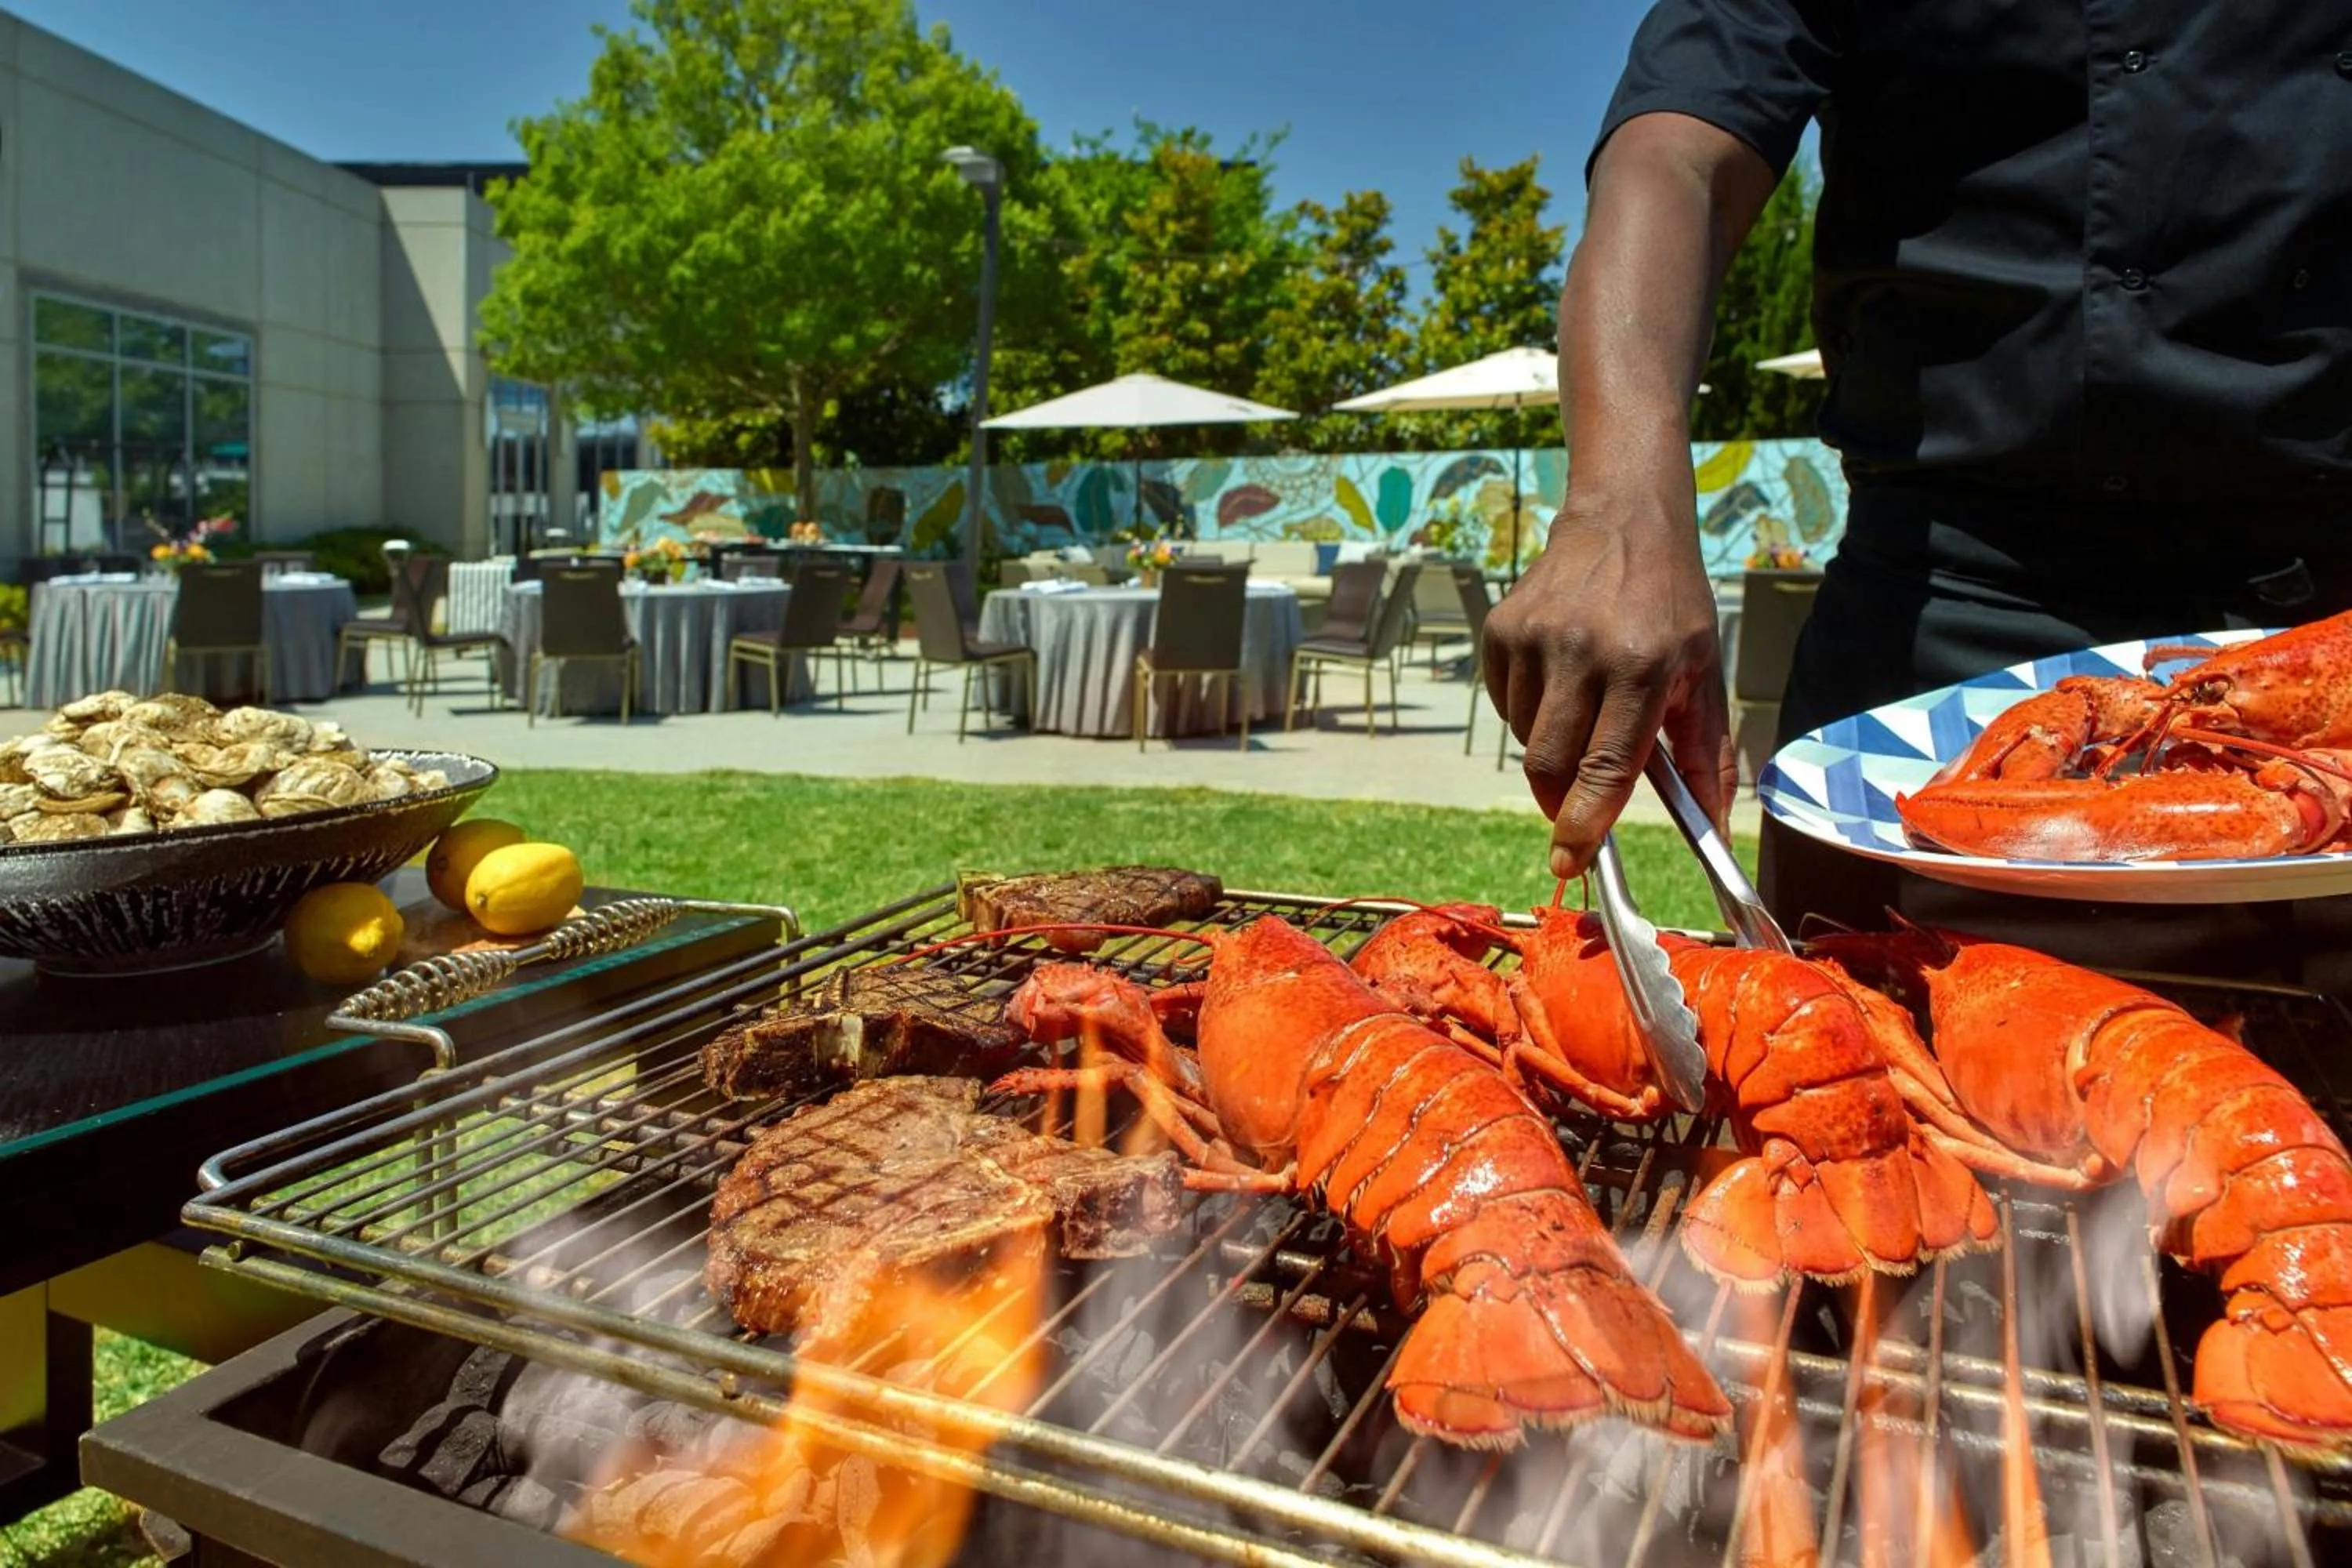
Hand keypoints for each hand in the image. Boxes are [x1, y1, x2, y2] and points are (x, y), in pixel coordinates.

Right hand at [1484, 493, 1733, 878]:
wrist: (1622, 519)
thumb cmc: (1671, 603)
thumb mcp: (1704, 673)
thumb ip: (1706, 756)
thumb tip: (1716, 830)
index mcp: (1641, 666)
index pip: (1605, 767)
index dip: (1584, 824)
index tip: (1570, 862)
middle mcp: (1581, 650)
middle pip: (1548, 766)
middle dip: (1559, 802)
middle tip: (1573, 809)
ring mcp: (1533, 637)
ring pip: (1524, 738)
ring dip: (1551, 748)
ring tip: (1584, 709)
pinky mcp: (1500, 629)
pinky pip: (1506, 704)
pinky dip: (1529, 713)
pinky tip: (1559, 680)